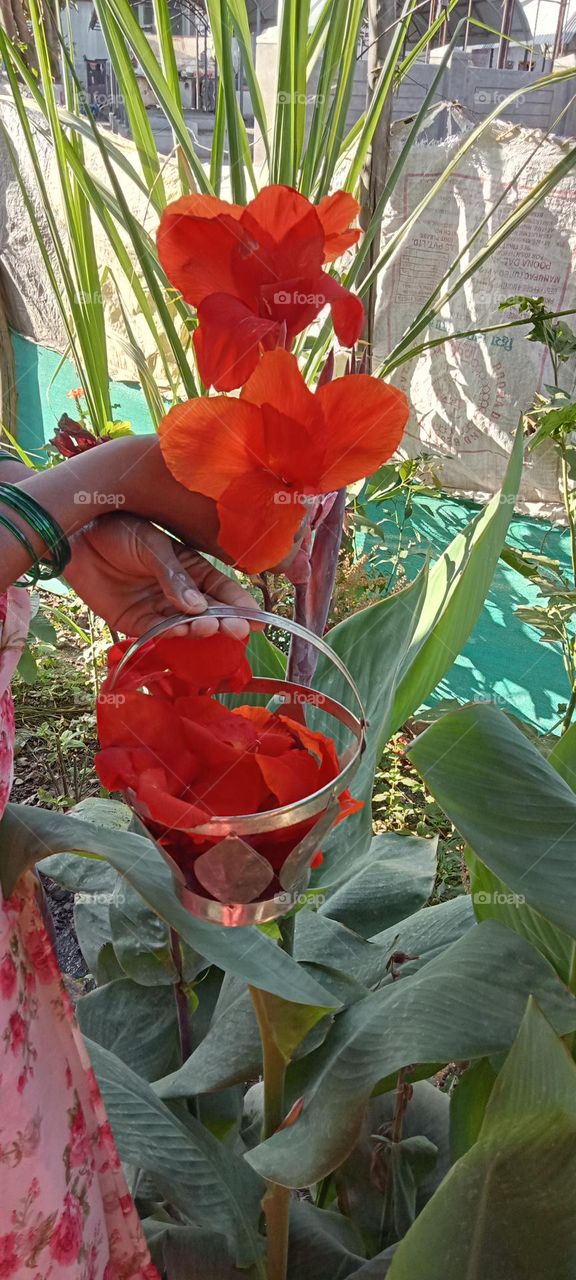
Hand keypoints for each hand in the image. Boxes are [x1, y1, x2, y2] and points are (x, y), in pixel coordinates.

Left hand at [64, 515, 260, 637]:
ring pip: (187, 626)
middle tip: (237, 630)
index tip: (258, 619)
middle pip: (209, 612)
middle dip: (226, 622)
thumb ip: (173, 575)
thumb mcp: (152, 545)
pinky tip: (182, 631)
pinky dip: (171, 634)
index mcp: (191, 568)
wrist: (78, 539)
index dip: (241, 605)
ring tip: (209, 628)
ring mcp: (159, 609)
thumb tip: (197, 607)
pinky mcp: (136, 623)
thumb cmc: (119, 531)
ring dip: (200, 629)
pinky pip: (159, 632)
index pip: (222, 590)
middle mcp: (180, 592)